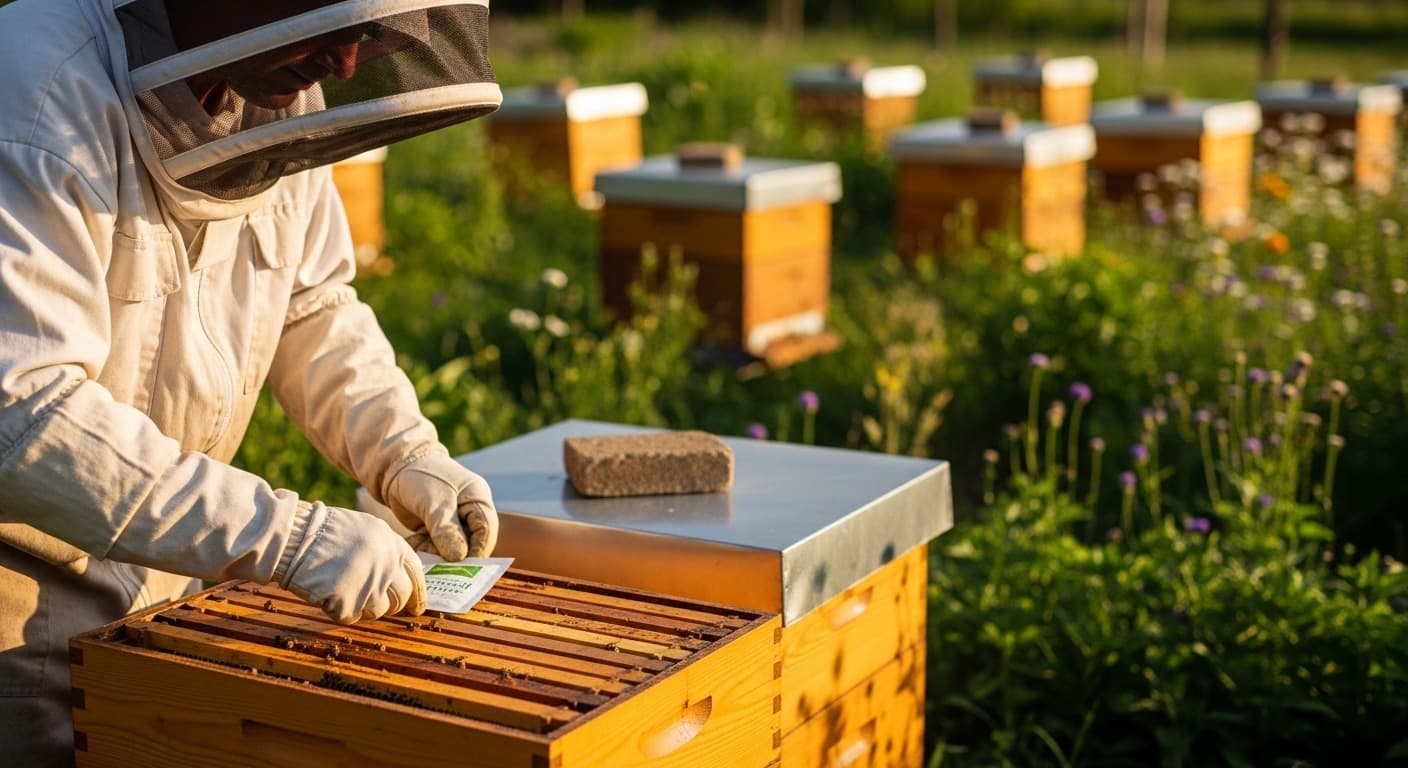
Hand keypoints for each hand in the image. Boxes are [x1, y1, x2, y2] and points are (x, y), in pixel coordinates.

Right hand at [277, 503, 426, 623]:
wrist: (293, 536)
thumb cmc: (322, 531)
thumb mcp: (364, 529)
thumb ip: (384, 550)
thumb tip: (397, 575)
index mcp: (392, 543)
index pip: (416, 573)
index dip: (418, 593)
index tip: (417, 607)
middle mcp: (387, 564)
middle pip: (402, 597)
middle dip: (391, 604)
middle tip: (374, 604)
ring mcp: (369, 584)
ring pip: (378, 611)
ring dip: (362, 607)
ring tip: (341, 589)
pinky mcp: (349, 602)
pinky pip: (350, 617)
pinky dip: (339, 610)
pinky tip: (326, 592)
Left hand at [384, 453, 498, 560]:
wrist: (394, 466)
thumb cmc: (421, 477)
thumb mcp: (435, 503)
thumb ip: (447, 530)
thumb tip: (459, 558)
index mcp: (477, 499)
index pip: (485, 530)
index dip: (476, 550)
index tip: (461, 565)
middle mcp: (469, 511)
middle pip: (471, 542)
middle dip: (455, 555)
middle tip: (439, 565)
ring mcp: (453, 520)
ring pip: (452, 547)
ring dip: (437, 553)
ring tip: (420, 548)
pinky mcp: (436, 527)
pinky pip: (436, 546)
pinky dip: (426, 549)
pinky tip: (414, 543)